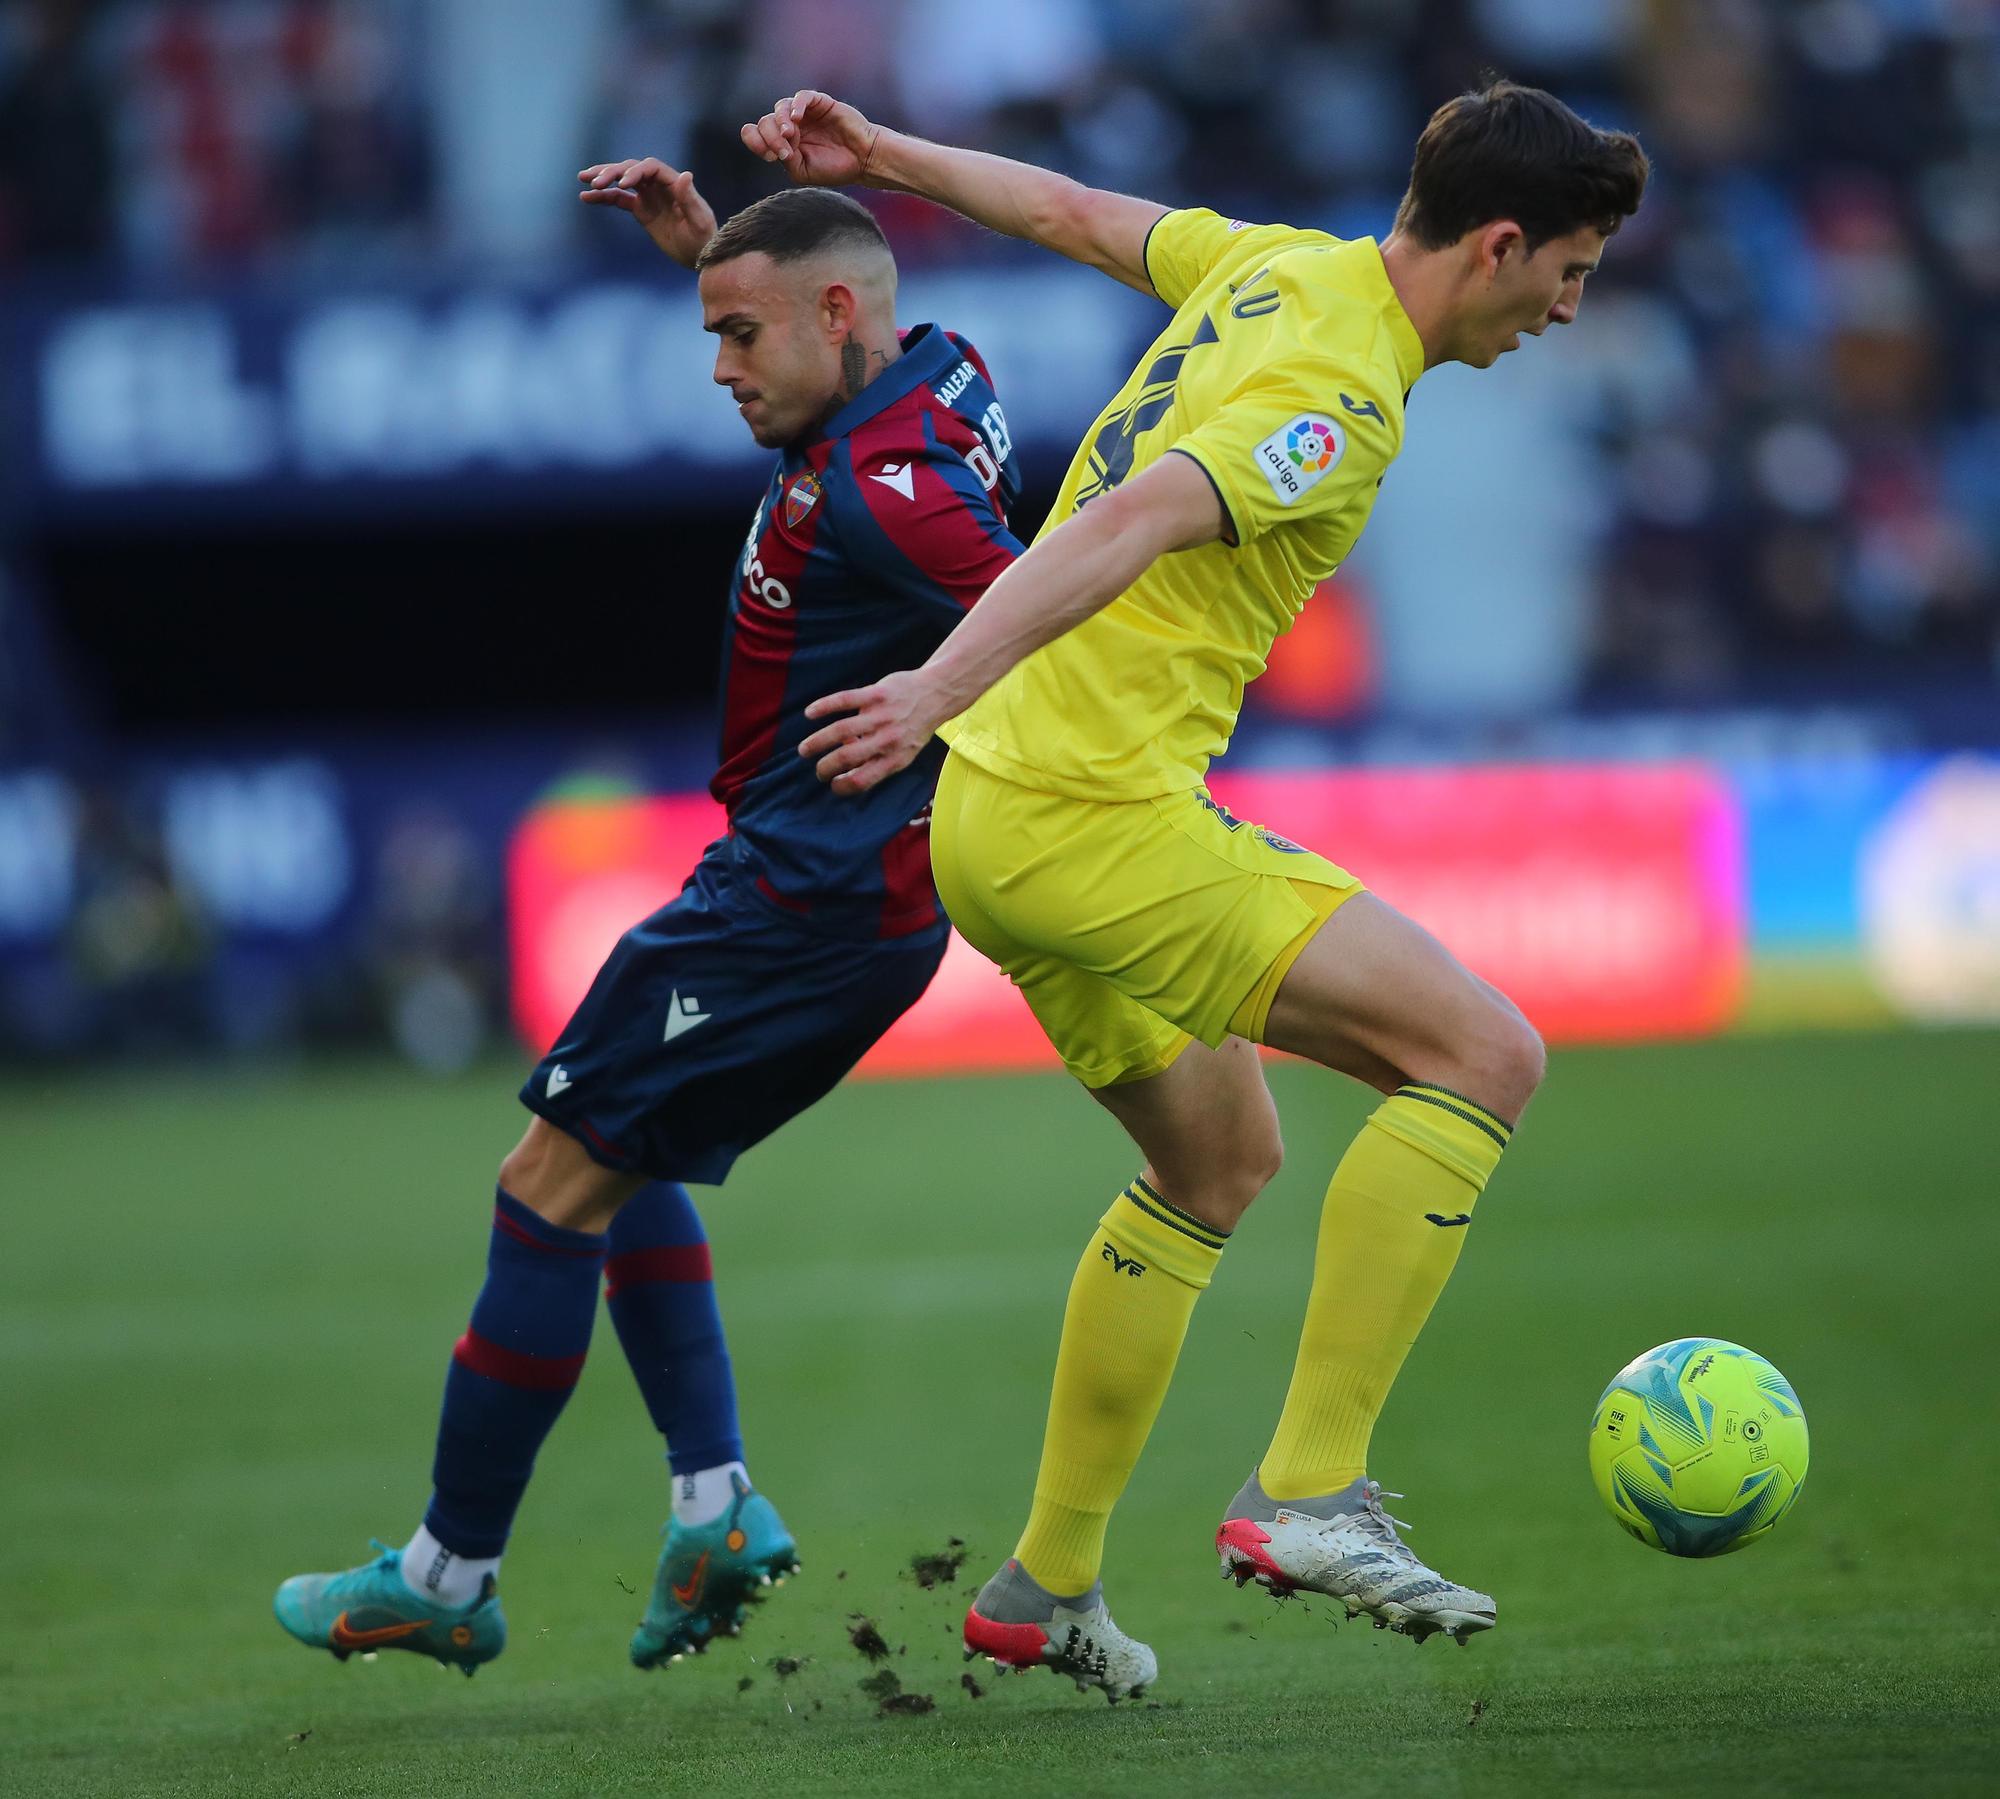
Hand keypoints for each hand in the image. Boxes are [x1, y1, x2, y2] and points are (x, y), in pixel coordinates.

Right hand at [578, 157, 715, 267]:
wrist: (701, 255)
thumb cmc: (704, 238)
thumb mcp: (699, 220)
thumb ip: (689, 198)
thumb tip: (685, 174)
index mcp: (673, 182)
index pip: (650, 168)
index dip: (634, 172)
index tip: (622, 184)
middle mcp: (658, 184)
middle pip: (631, 169)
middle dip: (612, 173)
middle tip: (594, 181)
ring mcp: (648, 195)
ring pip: (621, 181)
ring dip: (603, 178)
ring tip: (583, 179)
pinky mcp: (640, 209)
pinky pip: (618, 199)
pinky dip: (603, 197)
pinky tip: (586, 197)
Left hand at [739, 89, 881, 188]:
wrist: (863, 160)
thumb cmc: (834, 168)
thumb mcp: (802, 172)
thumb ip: (784, 158)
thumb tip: (773, 142)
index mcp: (783, 143)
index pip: (756, 134)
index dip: (755, 141)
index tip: (770, 156)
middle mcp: (791, 126)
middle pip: (765, 121)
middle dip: (770, 137)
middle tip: (786, 152)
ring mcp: (804, 113)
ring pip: (779, 107)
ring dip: (780, 122)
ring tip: (791, 135)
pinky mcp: (819, 103)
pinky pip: (801, 96)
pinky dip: (796, 105)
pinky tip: (797, 118)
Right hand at [799, 670, 943, 794]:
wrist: (937, 694)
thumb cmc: (916, 727)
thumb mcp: (905, 752)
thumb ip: (879, 762)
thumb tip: (847, 769)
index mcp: (895, 759)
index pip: (862, 780)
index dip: (842, 786)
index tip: (832, 784)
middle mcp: (888, 740)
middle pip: (846, 758)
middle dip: (825, 767)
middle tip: (817, 769)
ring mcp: (881, 716)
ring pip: (840, 730)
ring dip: (817, 742)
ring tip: (805, 749)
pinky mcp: (876, 694)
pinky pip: (843, 700)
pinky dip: (823, 707)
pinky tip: (810, 713)